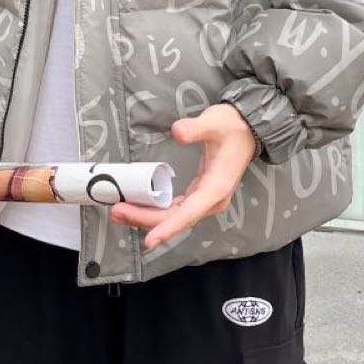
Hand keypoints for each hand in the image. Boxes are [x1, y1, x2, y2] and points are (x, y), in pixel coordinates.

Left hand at [109, 104, 258, 249]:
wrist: (247, 130)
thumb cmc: (231, 127)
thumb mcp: (214, 122)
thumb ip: (195, 128)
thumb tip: (177, 131)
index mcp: (216, 188)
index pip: (188, 213)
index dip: (168, 228)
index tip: (149, 241)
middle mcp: (211, 201)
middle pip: (175, 218)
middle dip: (145, 218)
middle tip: (116, 212)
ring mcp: (205, 200)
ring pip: (174, 216)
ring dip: (147, 216)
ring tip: (120, 211)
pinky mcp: (200, 196)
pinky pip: (176, 209)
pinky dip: (157, 210)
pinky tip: (139, 206)